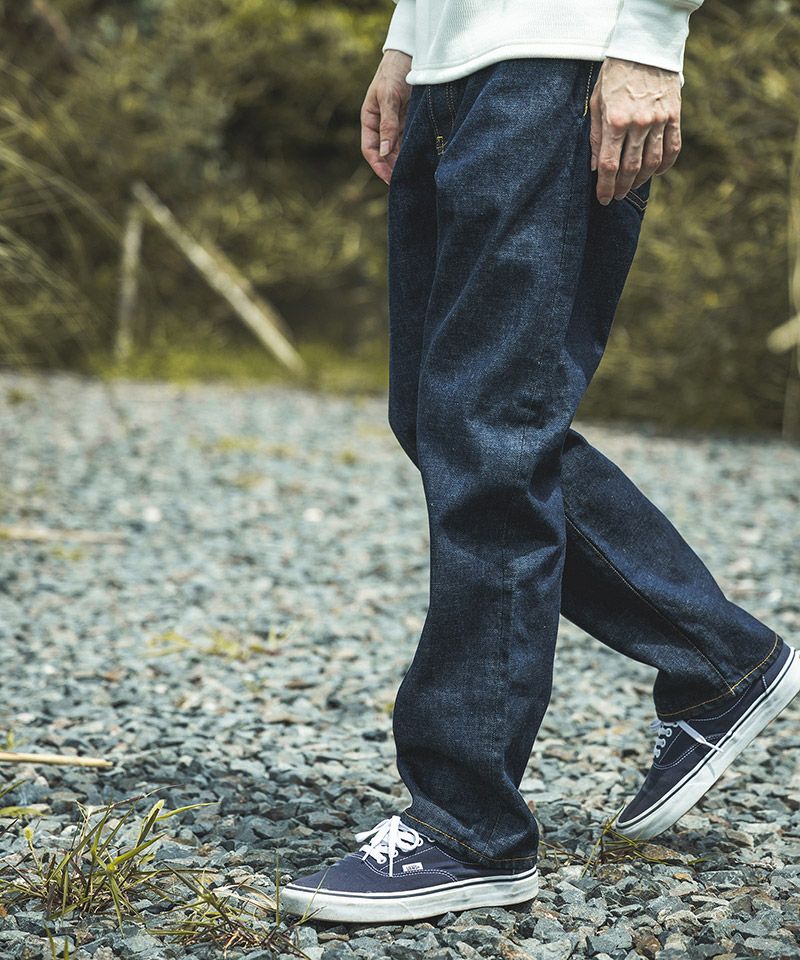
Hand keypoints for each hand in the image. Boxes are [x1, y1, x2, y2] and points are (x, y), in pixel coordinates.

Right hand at [361, 50, 411, 184]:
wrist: (412, 51)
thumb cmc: (395, 71)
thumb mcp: (389, 97)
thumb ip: (387, 124)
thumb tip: (384, 152)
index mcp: (369, 119)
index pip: (370, 150)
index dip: (379, 166)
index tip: (390, 180)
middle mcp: (381, 125)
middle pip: (385, 154)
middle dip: (393, 168)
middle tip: (407, 183)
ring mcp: (396, 123)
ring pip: (399, 149)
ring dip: (405, 162)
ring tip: (417, 175)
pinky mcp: (410, 121)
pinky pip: (411, 141)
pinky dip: (415, 151)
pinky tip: (424, 160)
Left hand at [589, 56, 681, 204]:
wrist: (645, 47)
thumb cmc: (615, 74)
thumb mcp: (597, 103)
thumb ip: (596, 136)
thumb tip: (596, 167)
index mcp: (616, 121)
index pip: (610, 165)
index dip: (605, 187)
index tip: (603, 199)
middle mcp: (639, 123)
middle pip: (630, 168)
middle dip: (621, 187)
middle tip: (616, 196)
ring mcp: (659, 120)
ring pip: (652, 162)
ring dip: (641, 179)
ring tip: (631, 186)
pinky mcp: (674, 115)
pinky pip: (672, 148)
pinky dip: (665, 165)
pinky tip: (655, 172)